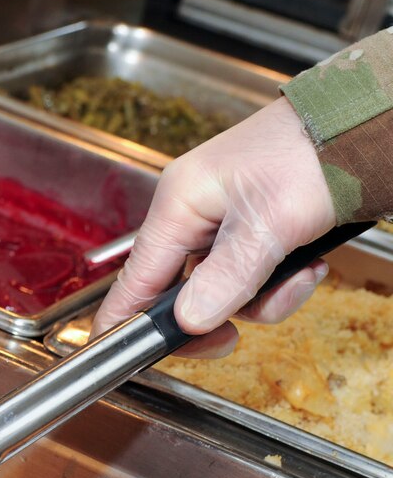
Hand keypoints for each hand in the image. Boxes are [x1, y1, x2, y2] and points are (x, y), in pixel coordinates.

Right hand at [90, 97, 335, 357]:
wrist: (365, 124)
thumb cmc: (316, 152)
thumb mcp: (272, 223)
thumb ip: (228, 277)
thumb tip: (188, 321)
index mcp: (180, 204)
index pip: (137, 277)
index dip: (125, 319)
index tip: (112, 353)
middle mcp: (194, 214)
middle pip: (181, 291)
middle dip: (216, 315)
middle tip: (233, 339)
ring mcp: (223, 223)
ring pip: (222, 290)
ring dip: (262, 298)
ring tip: (298, 277)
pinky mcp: (252, 229)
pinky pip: (250, 277)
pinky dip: (279, 283)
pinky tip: (307, 265)